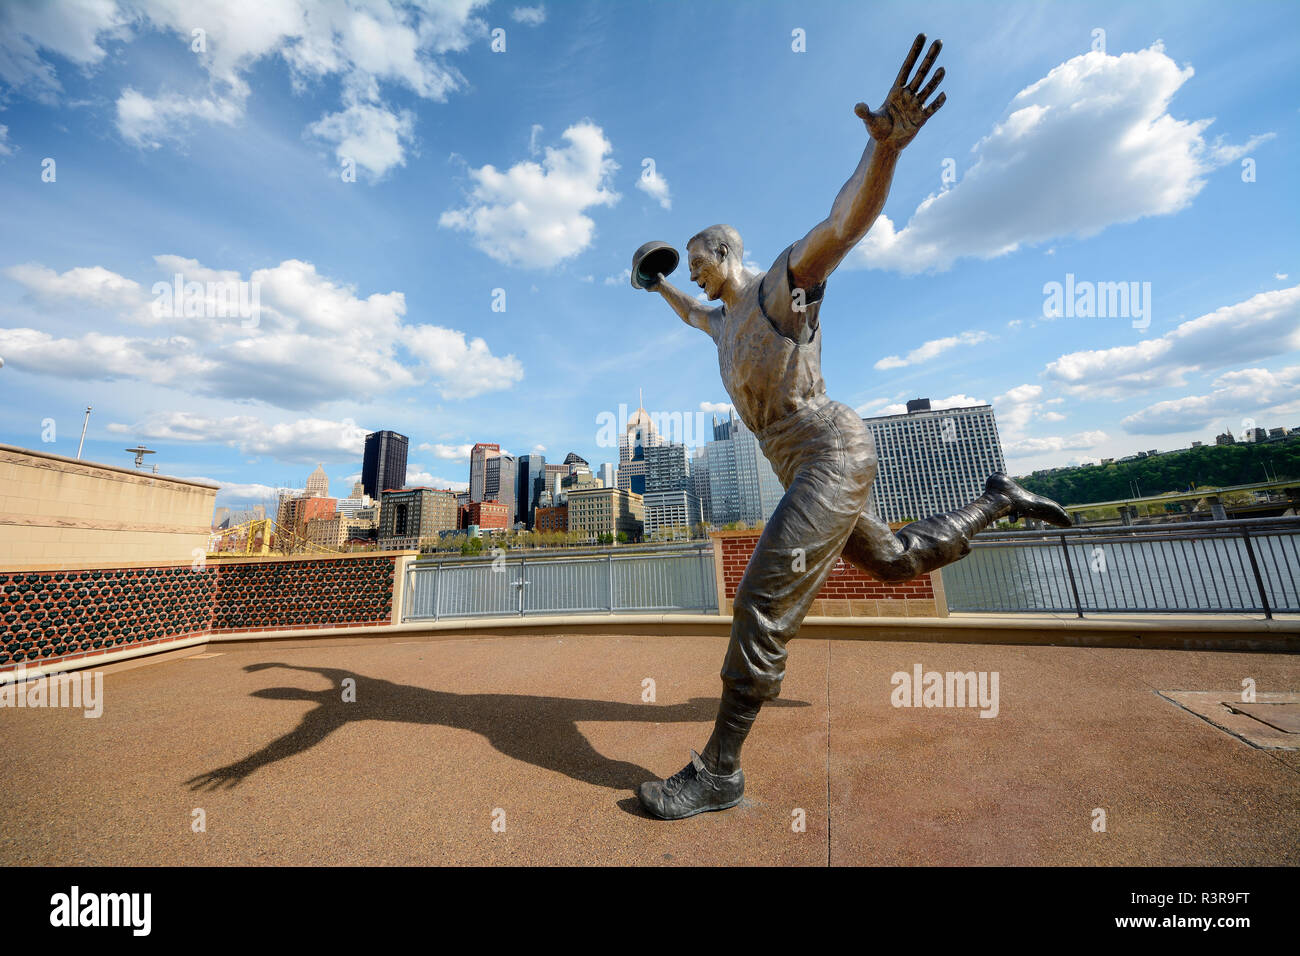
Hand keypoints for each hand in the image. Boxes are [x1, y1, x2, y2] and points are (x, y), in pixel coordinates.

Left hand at [855, 34, 945, 150]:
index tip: (922, 36)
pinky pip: (931, 109)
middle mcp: (908, 95)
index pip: (907, 67)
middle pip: (921, 73)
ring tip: (942, 69)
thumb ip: (864, 112)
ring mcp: (916, 106)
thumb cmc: (877, 130)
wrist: (886, 144)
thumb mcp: (869, 121)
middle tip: (939, 42)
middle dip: (929, 58)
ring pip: (928, 89)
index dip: (914, 52)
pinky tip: (943, 94)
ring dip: (935, 80)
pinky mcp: (921, 119)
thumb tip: (857, 107)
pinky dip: (937, 103)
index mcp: (896, 91)